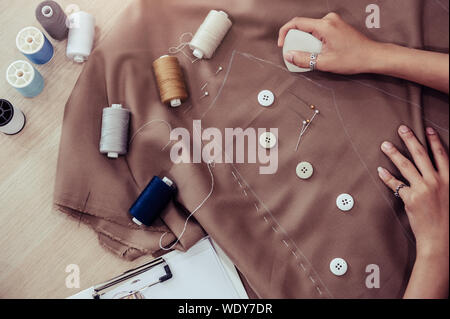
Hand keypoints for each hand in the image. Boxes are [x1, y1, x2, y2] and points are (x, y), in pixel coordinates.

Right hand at [278, 13, 378, 74]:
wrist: (372, 56)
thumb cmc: (353, 58)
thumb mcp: (325, 62)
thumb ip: (304, 59)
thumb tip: (289, 55)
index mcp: (325, 26)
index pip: (297, 23)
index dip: (285, 33)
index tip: (282, 45)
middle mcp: (329, 19)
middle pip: (303, 27)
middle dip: (297, 41)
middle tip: (299, 55)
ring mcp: (333, 21)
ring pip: (310, 30)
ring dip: (307, 43)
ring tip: (314, 56)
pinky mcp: (336, 26)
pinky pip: (318, 31)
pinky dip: (314, 41)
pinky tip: (320, 52)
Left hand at [377, 125, 448, 258]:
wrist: (442, 239)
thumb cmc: (448, 219)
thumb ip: (445, 182)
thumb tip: (437, 172)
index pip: (441, 155)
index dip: (433, 141)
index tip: (426, 130)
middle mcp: (437, 181)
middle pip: (421, 155)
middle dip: (410, 139)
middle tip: (401, 128)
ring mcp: (423, 189)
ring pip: (406, 166)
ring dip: (394, 153)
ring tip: (385, 144)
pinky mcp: (411, 199)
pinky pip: (396, 184)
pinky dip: (387, 176)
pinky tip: (380, 169)